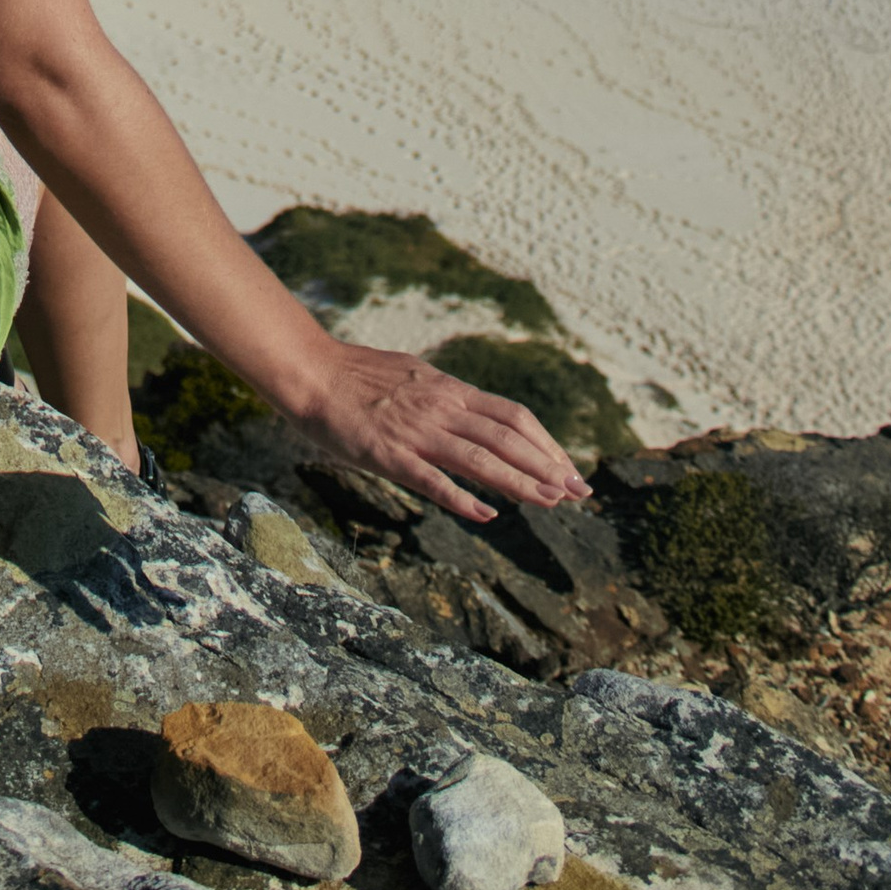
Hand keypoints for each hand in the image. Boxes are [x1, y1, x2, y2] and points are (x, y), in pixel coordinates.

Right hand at [296, 341, 591, 523]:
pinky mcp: (389, 454)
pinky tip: (488, 517)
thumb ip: (446, 398)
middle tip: (578, 492)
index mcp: (449, 390)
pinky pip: (432, 480)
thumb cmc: (359, 377)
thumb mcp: (414, 376)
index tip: (570, 468)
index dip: (547, 444)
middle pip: (507, 437)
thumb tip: (476, 414)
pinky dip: (463, 499)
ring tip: (551, 503)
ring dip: (520, 483)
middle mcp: (440, 408)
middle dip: (547, 466)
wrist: (312, 373)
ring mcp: (416, 431)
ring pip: (480, 458)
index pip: (513, 416)